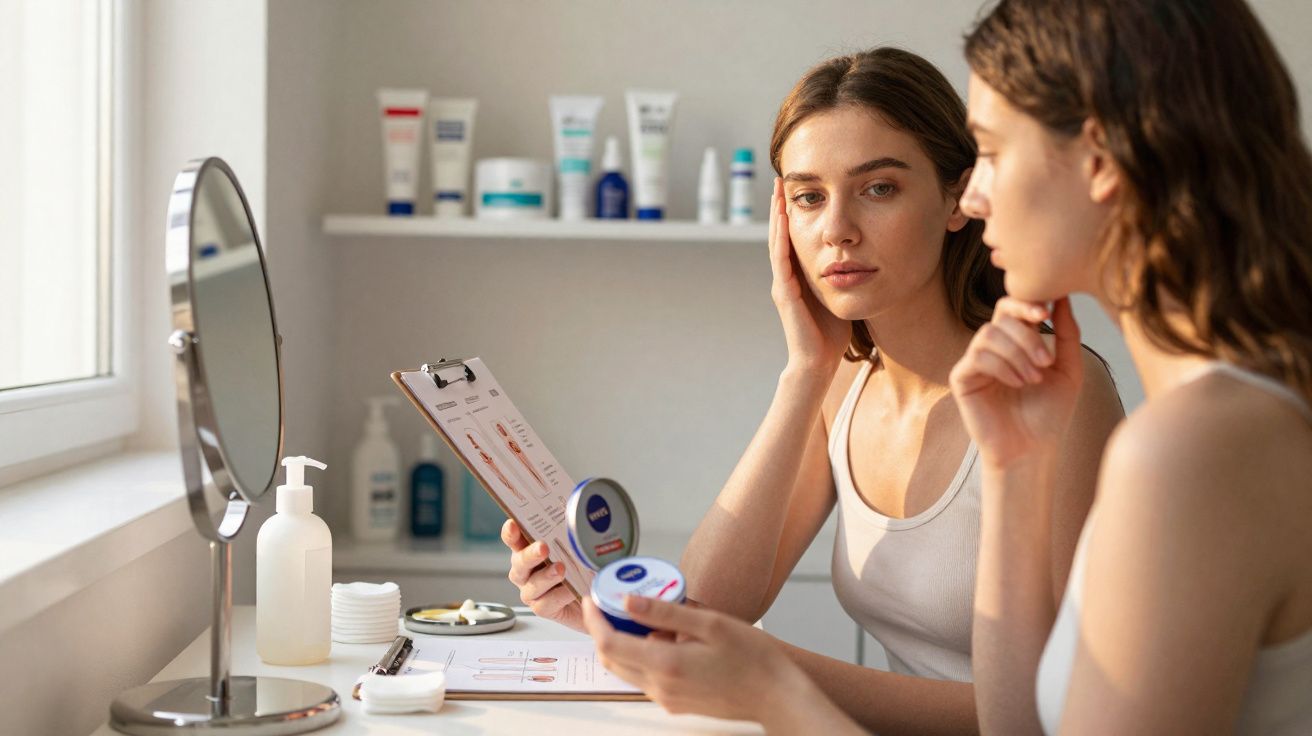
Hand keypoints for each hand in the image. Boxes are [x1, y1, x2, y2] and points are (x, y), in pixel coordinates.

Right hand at [501, 519, 582, 631]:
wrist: (594, 600)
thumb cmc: (581, 568)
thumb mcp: (577, 547)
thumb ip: (571, 532)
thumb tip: (574, 510)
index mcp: (529, 551)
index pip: (515, 540)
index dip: (511, 533)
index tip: (513, 525)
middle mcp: (526, 571)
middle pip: (519, 562)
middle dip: (530, 554)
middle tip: (542, 548)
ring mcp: (532, 591)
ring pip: (532, 584)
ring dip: (546, 576)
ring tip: (560, 569)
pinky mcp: (542, 608)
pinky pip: (546, 603)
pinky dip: (559, 595)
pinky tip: (571, 590)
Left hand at [583, 596, 815, 726]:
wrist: (777, 696)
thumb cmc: (754, 659)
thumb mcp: (710, 623)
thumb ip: (665, 612)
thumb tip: (629, 601)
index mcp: (666, 665)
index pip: (609, 643)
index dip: (594, 620)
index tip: (591, 600)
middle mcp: (661, 688)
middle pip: (612, 659)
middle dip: (603, 630)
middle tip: (608, 604)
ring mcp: (668, 699)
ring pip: (628, 669)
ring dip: (624, 643)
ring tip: (643, 616)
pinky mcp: (677, 703)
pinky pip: (647, 678)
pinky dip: (643, 656)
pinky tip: (667, 638)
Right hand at [769, 178, 851, 372]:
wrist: (817, 363)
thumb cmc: (831, 334)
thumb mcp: (840, 295)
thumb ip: (843, 275)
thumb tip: (862, 256)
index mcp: (799, 276)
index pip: (794, 236)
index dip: (794, 212)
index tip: (800, 186)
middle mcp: (786, 277)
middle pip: (781, 233)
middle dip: (782, 205)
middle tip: (782, 176)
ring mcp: (783, 284)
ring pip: (777, 242)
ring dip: (777, 215)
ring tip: (779, 190)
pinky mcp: (785, 294)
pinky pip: (782, 260)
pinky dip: (781, 238)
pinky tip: (784, 219)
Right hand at [949, 296, 1084, 467]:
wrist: (1031, 450)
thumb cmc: (1050, 414)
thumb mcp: (1068, 370)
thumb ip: (1067, 335)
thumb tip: (1063, 298)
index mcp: (1016, 341)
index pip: (1012, 306)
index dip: (1026, 302)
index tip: (1046, 312)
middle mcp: (992, 347)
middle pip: (1001, 315)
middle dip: (1027, 334)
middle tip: (1046, 361)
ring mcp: (974, 361)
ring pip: (989, 334)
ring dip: (1017, 354)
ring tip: (1033, 378)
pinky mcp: (961, 378)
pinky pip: (978, 357)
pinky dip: (1002, 367)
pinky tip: (1018, 384)